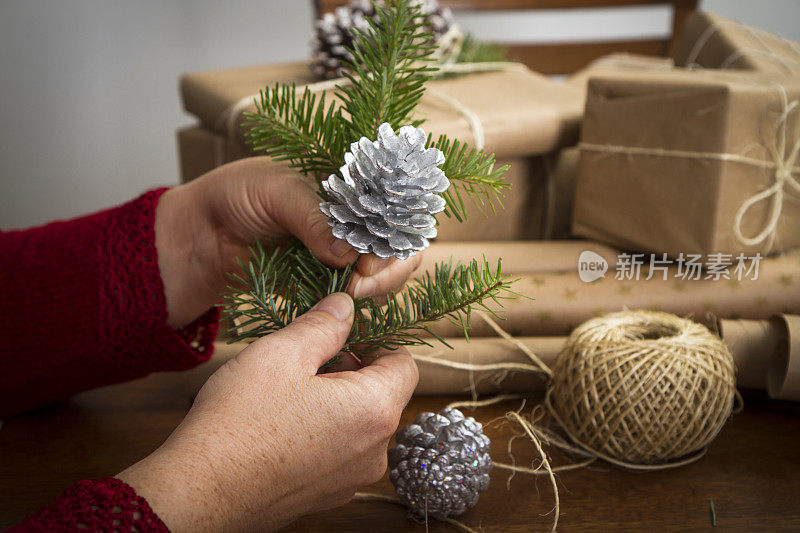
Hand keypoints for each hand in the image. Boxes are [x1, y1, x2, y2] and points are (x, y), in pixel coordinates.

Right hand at [117, 292, 417, 530]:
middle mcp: (374, 451)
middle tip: (304, 360)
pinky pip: (339, 451)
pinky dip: (321, 431)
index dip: (377, 342)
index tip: (342, 336)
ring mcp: (352, 478)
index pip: (405, 364)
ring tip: (287, 393)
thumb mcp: (282, 354)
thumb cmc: (240, 422)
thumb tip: (345, 307)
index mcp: (375, 410)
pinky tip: (281, 424)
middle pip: (382, 394)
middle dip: (351, 371)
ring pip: (359, 423)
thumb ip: (324, 325)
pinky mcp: (328, 495)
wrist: (201, 492)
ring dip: (334, 401)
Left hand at [155, 157, 423, 327]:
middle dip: (389, 267)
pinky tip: (344, 309)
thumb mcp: (274, 192)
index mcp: (349, 186)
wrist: (200, 237)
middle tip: (360, 282)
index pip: (394, 205)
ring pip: (385, 274)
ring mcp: (344, 254)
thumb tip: (347, 253)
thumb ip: (311, 218)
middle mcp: (355, 220)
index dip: (394, 230)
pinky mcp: (328, 284)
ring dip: (378, 288)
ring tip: (350, 295)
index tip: (369, 255)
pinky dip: (358, 306)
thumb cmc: (236, 196)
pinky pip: (358, 298)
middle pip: (399, 245)